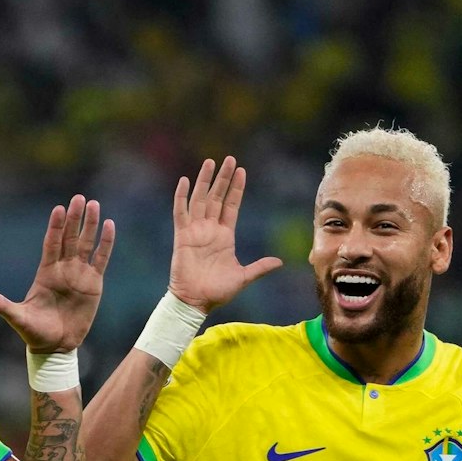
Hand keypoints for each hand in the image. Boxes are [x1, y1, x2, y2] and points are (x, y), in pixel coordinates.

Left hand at [0, 194, 113, 352]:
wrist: (56, 346)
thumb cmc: (34, 332)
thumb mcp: (17, 317)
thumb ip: (2, 306)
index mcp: (45, 273)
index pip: (51, 244)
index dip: (55, 227)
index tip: (59, 209)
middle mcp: (63, 269)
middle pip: (70, 238)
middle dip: (75, 219)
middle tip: (79, 198)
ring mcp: (79, 274)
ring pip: (86, 244)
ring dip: (90, 225)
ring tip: (94, 204)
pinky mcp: (94, 283)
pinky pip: (101, 259)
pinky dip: (105, 243)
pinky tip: (109, 225)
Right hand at [167, 156, 282, 311]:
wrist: (196, 301)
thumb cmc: (217, 292)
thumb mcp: (243, 277)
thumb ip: (259, 267)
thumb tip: (280, 262)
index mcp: (224, 236)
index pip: (231, 206)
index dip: (236, 189)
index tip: (241, 171)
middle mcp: (210, 229)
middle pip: (217, 197)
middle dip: (223, 178)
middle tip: (229, 159)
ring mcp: (195, 231)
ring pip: (200, 199)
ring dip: (205, 181)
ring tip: (210, 162)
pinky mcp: (182, 237)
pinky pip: (181, 212)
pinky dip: (181, 197)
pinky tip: (184, 181)